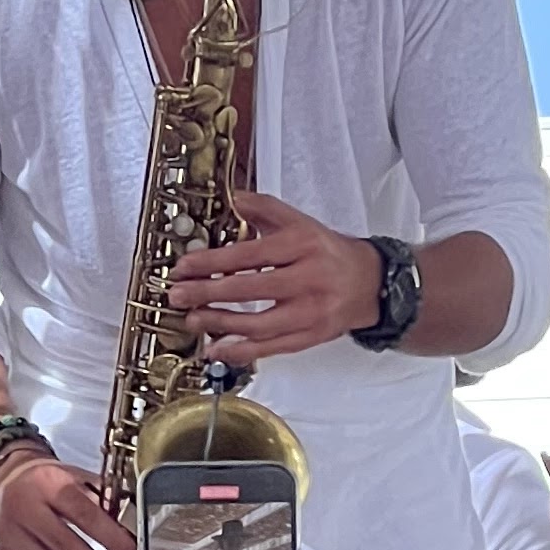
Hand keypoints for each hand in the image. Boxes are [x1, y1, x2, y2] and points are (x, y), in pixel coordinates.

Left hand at [170, 193, 381, 357]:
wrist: (370, 283)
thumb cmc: (329, 252)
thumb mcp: (301, 223)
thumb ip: (266, 209)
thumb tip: (234, 198)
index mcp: (303, 246)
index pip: (250, 255)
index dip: (212, 263)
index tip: (184, 268)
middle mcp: (308, 279)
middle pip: (251, 289)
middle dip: (208, 294)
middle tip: (178, 296)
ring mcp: (311, 312)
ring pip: (259, 324)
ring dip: (220, 323)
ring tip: (193, 319)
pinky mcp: (311, 337)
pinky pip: (272, 348)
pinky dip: (241, 351)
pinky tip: (217, 348)